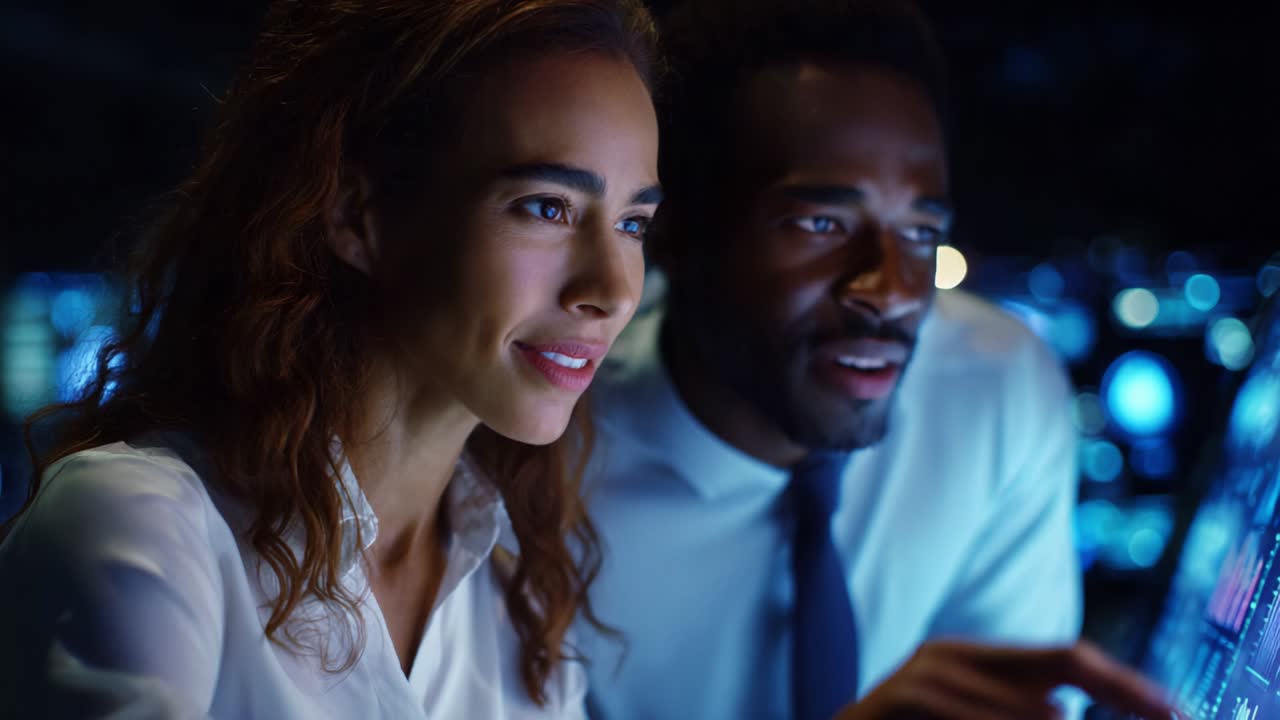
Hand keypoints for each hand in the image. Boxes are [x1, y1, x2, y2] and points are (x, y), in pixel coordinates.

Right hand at [831, 639, 1181, 719]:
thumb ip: (1025, 717)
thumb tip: (1072, 715)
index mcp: (980, 662)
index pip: (1068, 659)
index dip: (1126, 684)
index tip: (1179, 713)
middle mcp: (955, 655)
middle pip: (1058, 661)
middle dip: (1117, 688)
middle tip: (1166, 714)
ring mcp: (922, 673)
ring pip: (1010, 694)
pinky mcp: (891, 699)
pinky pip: (951, 706)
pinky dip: (990, 719)